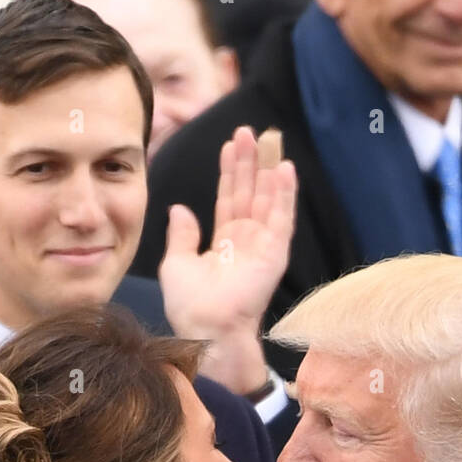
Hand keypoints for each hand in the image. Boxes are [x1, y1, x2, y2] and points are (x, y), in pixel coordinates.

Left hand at [159, 126, 295, 393]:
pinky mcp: (274, 254)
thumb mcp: (176, 263)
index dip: (229, 172)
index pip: (229, 199)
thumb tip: (179, 209)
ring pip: (266, 199)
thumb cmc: (190, 306)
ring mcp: (262, 246)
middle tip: (248, 132)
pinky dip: (284, 193)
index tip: (229, 145)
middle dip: (249, 162)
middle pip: (249, 192)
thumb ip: (181, 235)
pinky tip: (285, 169)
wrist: (206, 329)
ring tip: (266, 139)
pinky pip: (282, 218)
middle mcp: (246, 242)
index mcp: (224, 243)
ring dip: (267, 170)